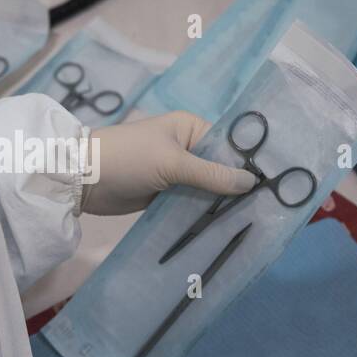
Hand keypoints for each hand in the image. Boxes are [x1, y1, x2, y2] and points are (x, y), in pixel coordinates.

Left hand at [81, 111, 255, 215]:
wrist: (83, 181)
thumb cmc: (128, 158)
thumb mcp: (172, 163)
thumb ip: (211, 174)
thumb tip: (251, 183)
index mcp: (191, 128)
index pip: (229, 144)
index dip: (248, 163)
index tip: (273, 184)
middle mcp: (187, 148)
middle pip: (221, 169)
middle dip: (236, 189)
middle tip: (267, 209)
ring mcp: (177, 173)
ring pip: (208, 190)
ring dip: (220, 205)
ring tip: (250, 222)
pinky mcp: (166, 195)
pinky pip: (191, 205)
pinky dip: (202, 215)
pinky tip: (223, 228)